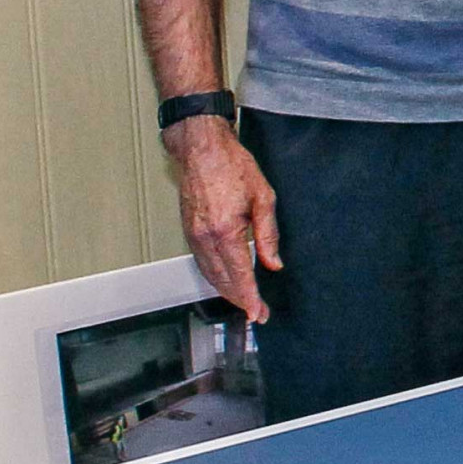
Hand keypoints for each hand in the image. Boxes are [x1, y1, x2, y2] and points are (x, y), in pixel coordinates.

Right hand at [166, 118, 279, 323]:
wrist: (202, 149)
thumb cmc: (232, 166)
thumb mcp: (264, 197)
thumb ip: (268, 234)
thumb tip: (273, 262)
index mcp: (225, 231)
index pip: (240, 275)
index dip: (250, 298)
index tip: (259, 313)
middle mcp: (205, 237)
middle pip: (223, 280)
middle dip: (240, 300)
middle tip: (257, 312)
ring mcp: (194, 235)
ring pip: (210, 274)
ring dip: (226, 291)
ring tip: (244, 301)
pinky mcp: (189, 231)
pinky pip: (202, 262)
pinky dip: (215, 276)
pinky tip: (226, 280)